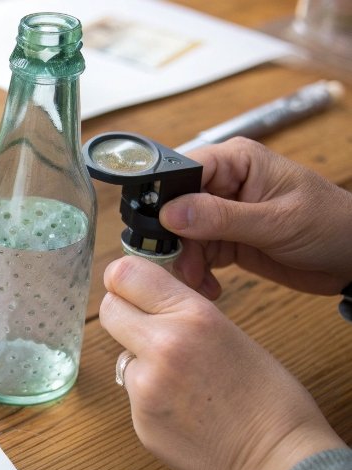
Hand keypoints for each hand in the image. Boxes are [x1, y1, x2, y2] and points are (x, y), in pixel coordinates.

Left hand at [100, 256, 345, 469]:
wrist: (275, 458)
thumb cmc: (267, 396)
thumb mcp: (228, 332)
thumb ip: (181, 315)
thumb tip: (147, 305)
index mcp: (192, 315)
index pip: (126, 274)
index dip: (124, 282)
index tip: (129, 288)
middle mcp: (162, 344)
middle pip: (109, 310)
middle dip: (122, 315)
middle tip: (144, 328)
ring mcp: (146, 384)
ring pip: (122, 355)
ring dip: (140, 362)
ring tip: (184, 383)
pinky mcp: (138, 418)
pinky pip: (133, 393)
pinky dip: (150, 397)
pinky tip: (183, 411)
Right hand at [159, 137, 351, 298]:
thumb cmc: (331, 226)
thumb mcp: (275, 222)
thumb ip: (221, 217)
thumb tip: (170, 212)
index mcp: (236, 161)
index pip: (184, 171)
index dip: (165, 198)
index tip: (161, 229)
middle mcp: (223, 183)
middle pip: (174, 207)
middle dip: (174, 239)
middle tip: (182, 265)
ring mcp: (221, 213)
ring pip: (180, 235)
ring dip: (184, 261)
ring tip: (198, 281)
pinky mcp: (224, 239)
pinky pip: (195, 254)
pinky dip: (196, 272)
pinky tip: (207, 285)